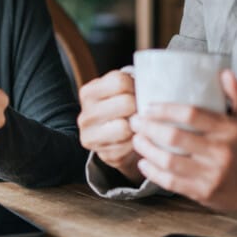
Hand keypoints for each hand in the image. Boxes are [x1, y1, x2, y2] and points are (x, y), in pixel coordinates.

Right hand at [77, 69, 142, 183]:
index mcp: (88, 93)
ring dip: (137, 126)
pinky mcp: (105, 155)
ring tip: (137, 124)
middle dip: (138, 107)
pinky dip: (137, 142)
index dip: (135, 86)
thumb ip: (130, 84)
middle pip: (126, 103)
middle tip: (140, 110)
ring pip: (126, 126)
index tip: (136, 93)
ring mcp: (92, 137)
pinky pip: (130, 145)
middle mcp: (85, 115)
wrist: (118, 139)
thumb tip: (151, 88)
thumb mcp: (121, 90)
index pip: (119, 82)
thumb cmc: (123, 109)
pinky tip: (134, 138)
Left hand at [130, 69, 236, 223]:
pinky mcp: (203, 193)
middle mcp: (219, 152)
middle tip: (135, 121)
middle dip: (148, 128)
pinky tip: (143, 163)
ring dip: (147, 150)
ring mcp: (211, 175)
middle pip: (174, 137)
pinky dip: (153, 172)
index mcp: (228, 130)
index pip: (191, 114)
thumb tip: (224, 72)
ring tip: (136, 140)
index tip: (148, 107)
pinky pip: (171, 182)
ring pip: (169, 161)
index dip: (165, 109)